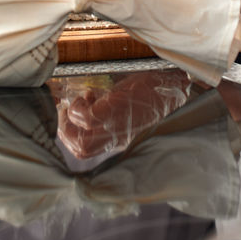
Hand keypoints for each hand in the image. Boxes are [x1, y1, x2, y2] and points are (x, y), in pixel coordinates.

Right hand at [56, 71, 190, 157]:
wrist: (175, 87)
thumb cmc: (158, 94)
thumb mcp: (134, 109)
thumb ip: (117, 112)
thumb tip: (95, 101)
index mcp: (120, 138)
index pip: (88, 152)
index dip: (72, 139)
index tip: (71, 120)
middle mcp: (116, 138)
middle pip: (81, 151)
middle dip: (66, 133)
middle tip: (68, 113)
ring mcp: (114, 127)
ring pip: (80, 141)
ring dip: (70, 121)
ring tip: (78, 104)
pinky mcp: (114, 113)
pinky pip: (85, 118)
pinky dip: (80, 108)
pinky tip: (89, 95)